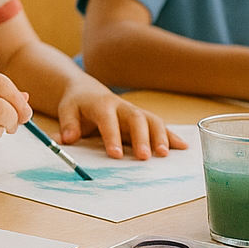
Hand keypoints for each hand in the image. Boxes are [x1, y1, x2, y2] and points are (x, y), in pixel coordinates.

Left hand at [52, 74, 188, 158]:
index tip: (115, 155)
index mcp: (102, 105)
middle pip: (136, 119)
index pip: (108, 120)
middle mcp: (122, 107)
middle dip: (141, 137)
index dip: (112, 136)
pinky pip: (160, 125)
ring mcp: (135, 111)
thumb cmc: (77, 104)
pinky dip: (171, 135)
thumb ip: (68, 125)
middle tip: (144, 157)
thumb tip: (66, 140)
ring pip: (151, 120)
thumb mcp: (67, 111)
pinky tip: (182, 147)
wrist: (87, 90)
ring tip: (164, 154)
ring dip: (160, 136)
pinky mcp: (143, 117)